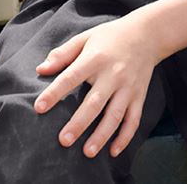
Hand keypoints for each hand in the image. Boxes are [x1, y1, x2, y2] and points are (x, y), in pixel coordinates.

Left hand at [33, 12, 160, 159]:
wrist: (147, 34)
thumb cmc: (111, 37)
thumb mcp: (85, 38)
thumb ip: (62, 54)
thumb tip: (41, 70)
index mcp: (95, 58)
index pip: (71, 77)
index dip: (55, 92)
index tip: (39, 107)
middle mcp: (112, 74)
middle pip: (94, 102)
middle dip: (79, 123)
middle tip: (64, 140)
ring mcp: (127, 87)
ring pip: (115, 115)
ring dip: (102, 135)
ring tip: (88, 152)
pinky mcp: (139, 96)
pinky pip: (133, 119)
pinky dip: (125, 137)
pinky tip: (114, 151)